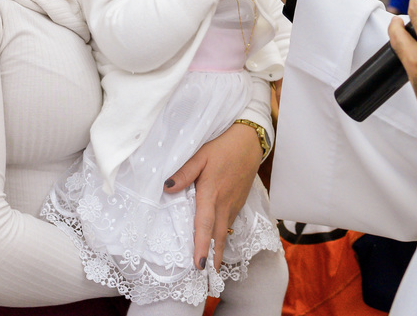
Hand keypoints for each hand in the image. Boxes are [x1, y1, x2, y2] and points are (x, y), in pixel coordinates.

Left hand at [163, 122, 260, 270]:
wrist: (250, 140)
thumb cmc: (222, 146)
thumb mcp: (201, 155)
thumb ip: (184, 172)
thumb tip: (167, 188)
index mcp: (211, 194)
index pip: (205, 225)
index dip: (202, 246)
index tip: (199, 264)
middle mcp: (224, 203)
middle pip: (218, 235)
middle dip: (213, 256)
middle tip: (207, 275)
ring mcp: (234, 203)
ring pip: (225, 230)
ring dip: (219, 248)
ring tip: (212, 265)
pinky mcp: (239, 200)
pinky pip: (230, 221)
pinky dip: (224, 234)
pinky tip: (219, 239)